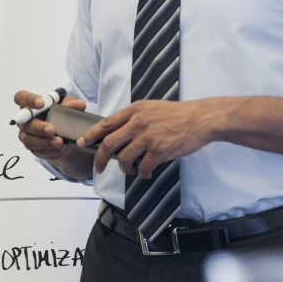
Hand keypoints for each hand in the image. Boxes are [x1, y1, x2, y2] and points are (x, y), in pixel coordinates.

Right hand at [14, 90, 87, 161]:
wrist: (67, 133)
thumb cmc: (62, 113)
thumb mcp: (70, 105)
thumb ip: (72, 102)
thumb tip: (78, 105)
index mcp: (31, 105)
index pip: (21, 97)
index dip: (28, 100)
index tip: (41, 103)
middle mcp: (25, 120)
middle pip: (24, 123)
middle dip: (38, 127)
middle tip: (52, 130)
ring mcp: (27, 135)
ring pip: (29, 140)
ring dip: (45, 142)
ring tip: (60, 142)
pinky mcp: (34, 149)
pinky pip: (39, 152)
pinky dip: (51, 151)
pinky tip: (61, 149)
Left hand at [77, 99, 217, 177]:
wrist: (200, 119)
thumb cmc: (178, 114)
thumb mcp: (152, 108)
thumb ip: (135, 118)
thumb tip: (118, 133)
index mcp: (135, 111)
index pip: (106, 123)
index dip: (91, 134)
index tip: (82, 142)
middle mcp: (138, 123)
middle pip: (109, 144)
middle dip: (100, 158)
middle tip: (98, 167)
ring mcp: (148, 137)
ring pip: (124, 158)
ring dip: (125, 168)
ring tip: (130, 169)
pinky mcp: (159, 150)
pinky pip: (143, 167)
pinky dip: (143, 173)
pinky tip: (147, 172)